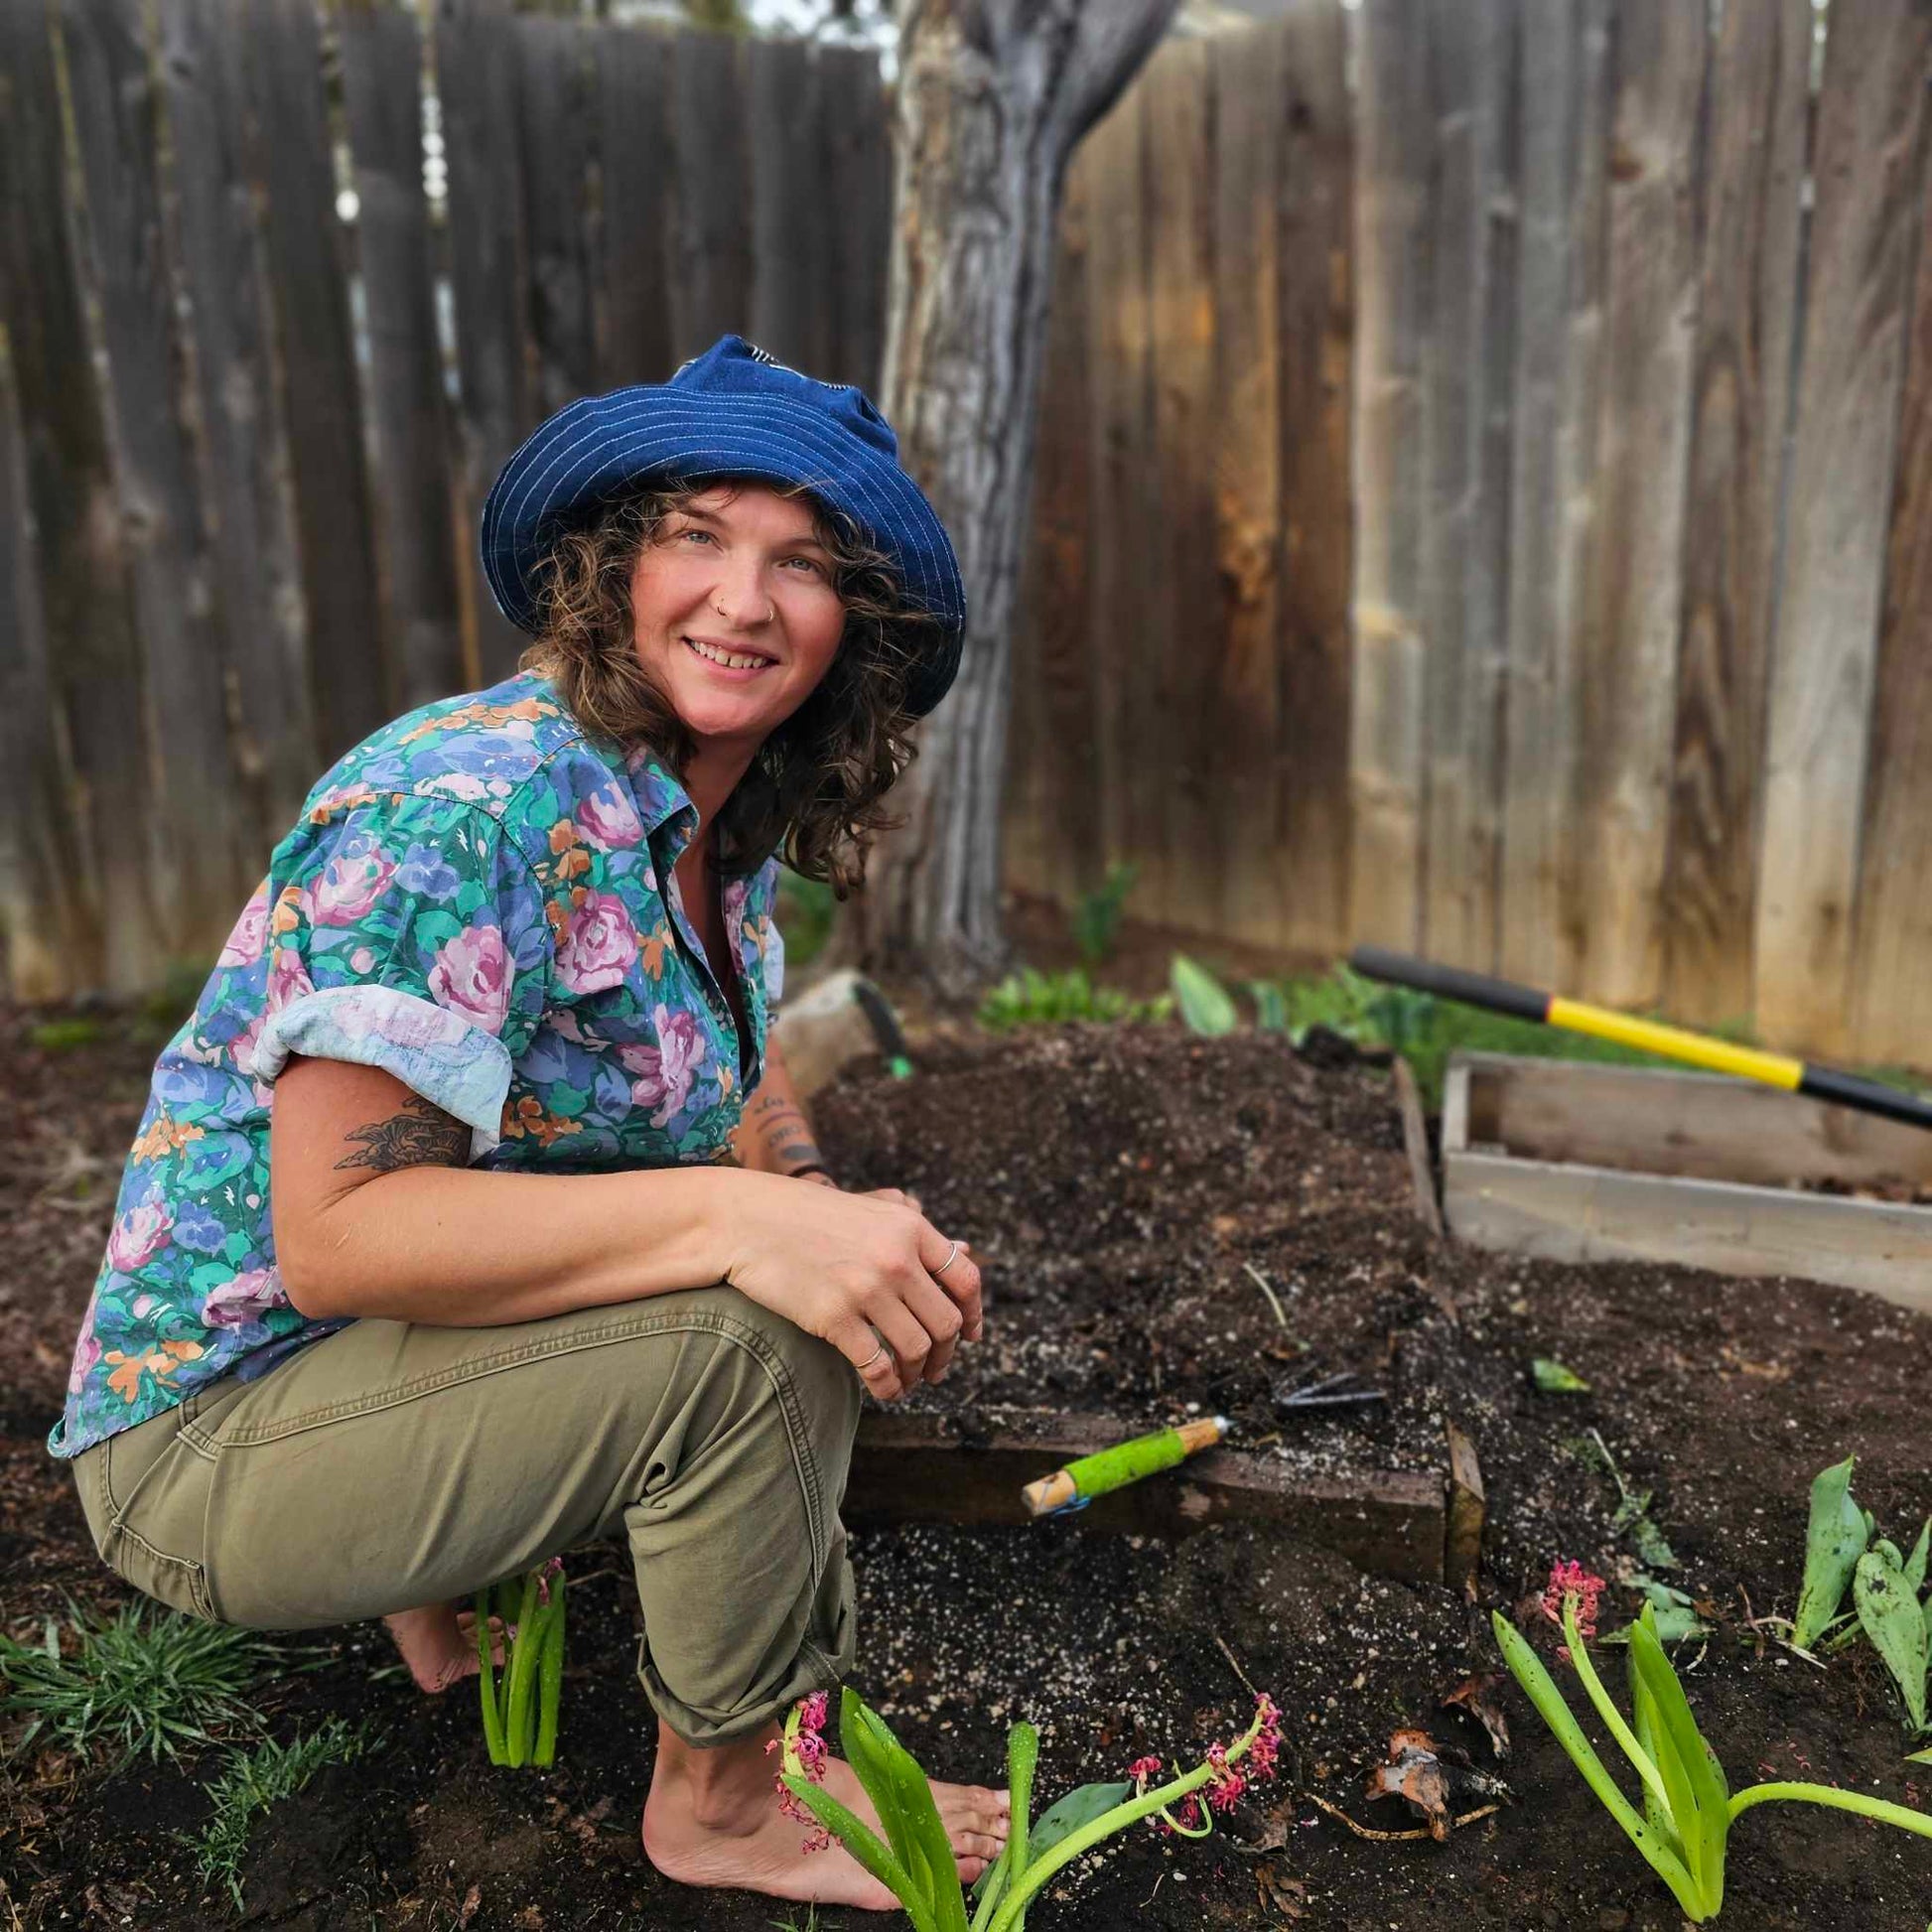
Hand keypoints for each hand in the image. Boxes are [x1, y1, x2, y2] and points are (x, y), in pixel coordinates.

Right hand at [721, 1172, 982, 1399]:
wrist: (743, 1220)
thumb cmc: (804, 1215)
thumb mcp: (867, 1208)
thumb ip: (914, 1230)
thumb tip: (967, 1253)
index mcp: (909, 1227)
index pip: (965, 1279)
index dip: (975, 1314)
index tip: (970, 1336)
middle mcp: (895, 1257)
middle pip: (947, 1322)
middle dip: (946, 1354)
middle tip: (935, 1369)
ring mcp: (866, 1288)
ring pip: (918, 1349)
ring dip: (919, 1374)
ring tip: (908, 1381)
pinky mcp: (833, 1317)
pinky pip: (878, 1367)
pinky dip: (889, 1387)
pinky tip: (884, 1391)